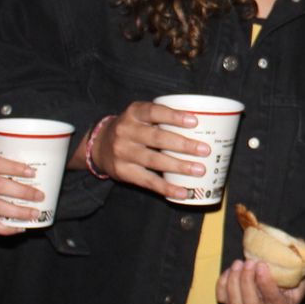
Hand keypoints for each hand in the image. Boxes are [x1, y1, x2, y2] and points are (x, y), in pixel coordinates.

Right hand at [88, 101, 207, 200]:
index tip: (194, 121)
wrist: (99, 145)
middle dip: (183, 145)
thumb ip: (162, 117)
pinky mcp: (123, 172)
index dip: (174, 116)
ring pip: (154, 161)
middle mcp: (125, 131)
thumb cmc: (133, 129)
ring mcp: (123, 152)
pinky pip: (148, 181)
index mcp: (134, 113)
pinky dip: (167, 187)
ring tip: (199, 170)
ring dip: (179, 166)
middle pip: (156, 138)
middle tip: (205, 150)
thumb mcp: (141, 116)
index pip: (154, 111)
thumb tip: (203, 124)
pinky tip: (183, 191)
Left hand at [216, 259, 304, 303]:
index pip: (272, 299)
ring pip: (235, 303)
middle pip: (251, 303)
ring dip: (234, 280)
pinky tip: (230, 270)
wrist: (289, 285)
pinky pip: (223, 299)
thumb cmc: (296, 274)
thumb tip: (296, 242)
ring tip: (238, 263)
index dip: (264, 282)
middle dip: (246, 280)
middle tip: (248, 262)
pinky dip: (223, 284)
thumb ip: (298, 258)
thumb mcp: (301, 268)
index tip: (261, 264)